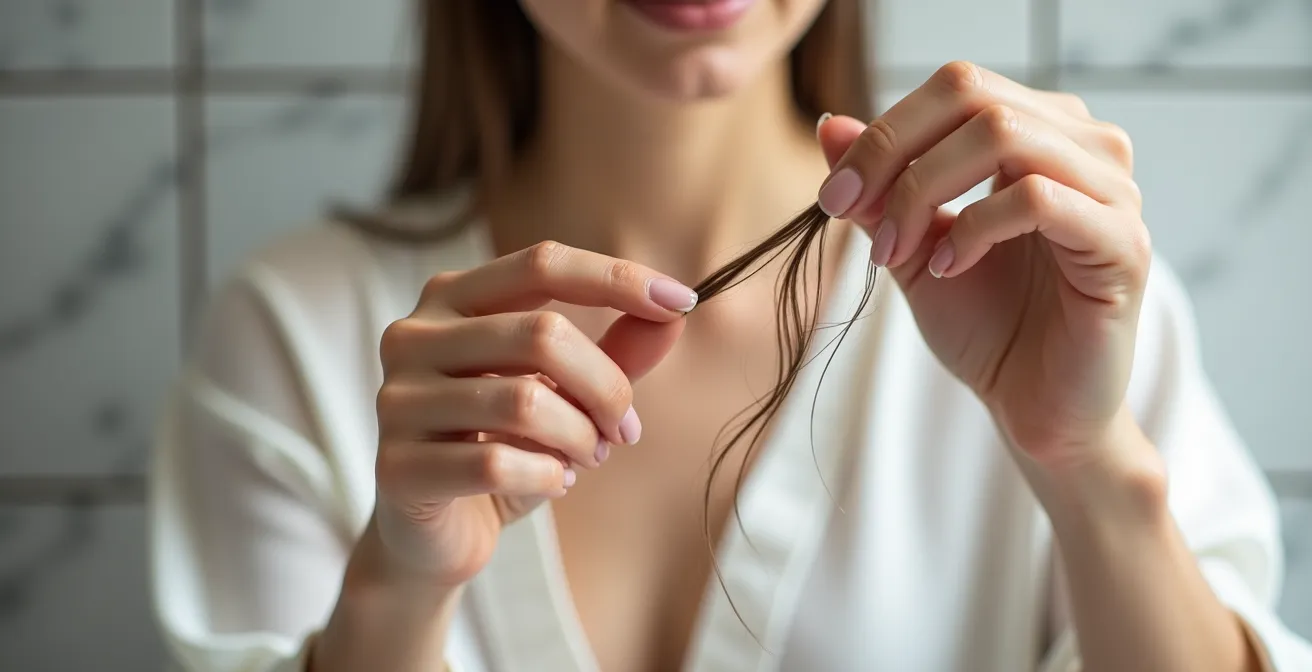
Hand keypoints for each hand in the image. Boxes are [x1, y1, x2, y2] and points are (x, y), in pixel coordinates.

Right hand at [371, 242, 693, 585]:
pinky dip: (545, 477)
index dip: (617, 278)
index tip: (682, 300)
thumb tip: (675, 315)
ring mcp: (396, 400)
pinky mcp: (396, 466)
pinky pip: (496, 464)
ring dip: (580, 438)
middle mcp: (412, 335)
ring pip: (524, 402)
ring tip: (587, 457)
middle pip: (542, 334)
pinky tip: (552, 483)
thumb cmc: (504, 446)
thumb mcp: (566, 394)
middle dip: (606, 387)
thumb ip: (615, 352)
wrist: (436, 533)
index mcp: (452, 298)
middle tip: (623, 430)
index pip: (542, 265)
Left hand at [816, 62, 1148, 470]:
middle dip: (895, 155)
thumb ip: (879, 189)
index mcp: (1041, 133)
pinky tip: (948, 268)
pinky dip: (976, 228)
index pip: (956, 87)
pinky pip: (1039, 199)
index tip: (834, 195)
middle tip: (854, 217)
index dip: (883, 132)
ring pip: (1006, 136)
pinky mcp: (1123, 244)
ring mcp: (1112, 191)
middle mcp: (1086, 147)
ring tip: (898, 251)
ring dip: (927, 192)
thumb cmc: (987, 326)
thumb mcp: (912, 248)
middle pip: (975, 98)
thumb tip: (831, 126)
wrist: (1036, 408)